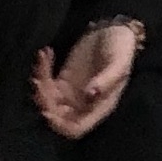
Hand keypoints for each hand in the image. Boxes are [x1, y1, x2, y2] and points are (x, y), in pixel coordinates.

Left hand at [33, 20, 140, 139]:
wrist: (114, 31)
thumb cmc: (121, 49)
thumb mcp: (119, 63)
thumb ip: (106, 80)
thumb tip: (90, 94)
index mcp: (98, 108)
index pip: (75, 128)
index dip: (60, 125)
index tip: (48, 112)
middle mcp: (82, 106)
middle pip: (55, 115)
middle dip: (44, 101)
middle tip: (40, 80)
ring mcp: (69, 94)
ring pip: (46, 99)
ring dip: (40, 83)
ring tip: (43, 61)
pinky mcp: (61, 80)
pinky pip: (45, 83)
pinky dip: (42, 70)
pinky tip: (45, 54)